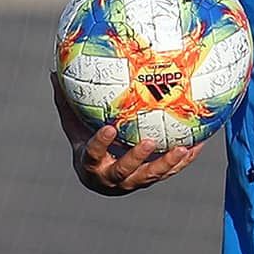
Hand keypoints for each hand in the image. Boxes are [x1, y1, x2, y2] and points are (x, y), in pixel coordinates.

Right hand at [49, 72, 198, 194]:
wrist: (100, 177)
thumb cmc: (86, 144)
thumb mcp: (75, 127)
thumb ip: (67, 104)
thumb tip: (53, 71)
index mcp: (91, 164)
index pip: (93, 155)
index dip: (100, 144)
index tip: (108, 129)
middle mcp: (111, 178)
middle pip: (124, 172)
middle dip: (136, 158)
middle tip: (148, 142)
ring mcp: (133, 182)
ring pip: (151, 176)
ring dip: (167, 163)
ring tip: (182, 148)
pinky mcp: (151, 180)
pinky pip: (170, 171)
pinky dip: (185, 159)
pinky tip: (200, 142)